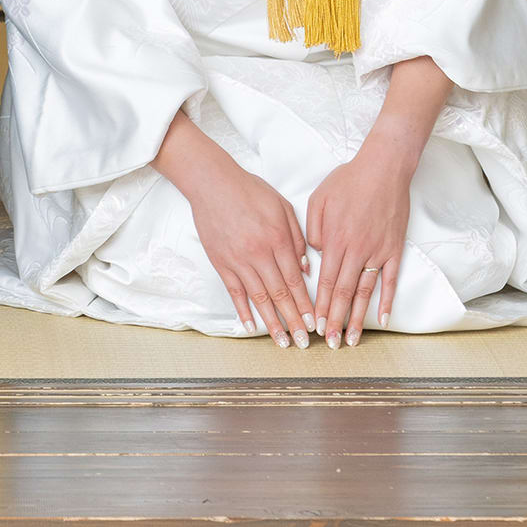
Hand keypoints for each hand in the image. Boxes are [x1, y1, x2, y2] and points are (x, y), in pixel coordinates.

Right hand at [155, 108, 319, 344]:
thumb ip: (297, 236)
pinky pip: (235, 292)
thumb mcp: (281, 206)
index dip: (306, 305)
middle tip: (303, 343)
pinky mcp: (221, 263)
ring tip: (282, 342)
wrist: (212, 183)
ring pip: (259, 298)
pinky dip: (243, 311)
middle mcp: (259, 254)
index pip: (296, 280)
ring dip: (272, 323)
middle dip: (293, 321)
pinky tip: (251, 327)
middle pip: (280, 294)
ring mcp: (238, 261)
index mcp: (278, 239)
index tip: (314, 323)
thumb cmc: (250, 190)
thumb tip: (305, 267)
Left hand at [301, 143, 415, 347]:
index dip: (320, 307)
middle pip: (343, 293)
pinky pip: (390, 279)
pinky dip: (387, 300)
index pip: (325, 282)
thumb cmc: (349, 180)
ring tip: (353, 339)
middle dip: (335, 320)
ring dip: (358, 318)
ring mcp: (377, 251)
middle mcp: (356, 250)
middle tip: (330, 342)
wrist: (383, 168)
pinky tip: (383, 318)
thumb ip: (312, 231)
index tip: (315, 326)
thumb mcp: (318, 199)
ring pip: (365, 291)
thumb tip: (316, 256)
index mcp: (335, 240)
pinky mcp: (394, 249)